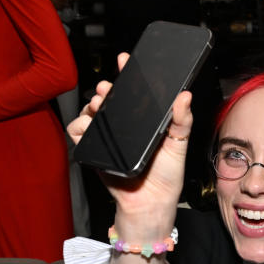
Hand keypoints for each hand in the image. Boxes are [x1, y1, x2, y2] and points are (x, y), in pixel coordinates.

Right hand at [67, 52, 193, 238]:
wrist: (152, 203)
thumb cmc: (167, 176)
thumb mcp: (179, 145)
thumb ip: (182, 121)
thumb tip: (185, 95)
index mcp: (143, 122)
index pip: (134, 93)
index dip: (127, 74)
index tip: (124, 59)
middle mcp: (124, 127)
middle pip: (107, 99)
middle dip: (104, 88)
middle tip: (107, 89)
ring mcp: (108, 138)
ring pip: (90, 112)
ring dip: (91, 105)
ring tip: (99, 106)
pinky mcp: (94, 151)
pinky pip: (77, 133)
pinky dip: (78, 126)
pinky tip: (88, 126)